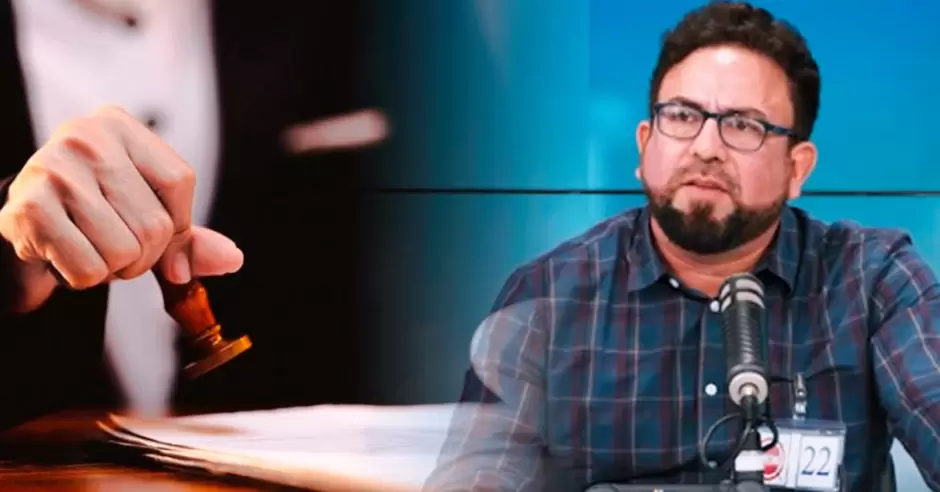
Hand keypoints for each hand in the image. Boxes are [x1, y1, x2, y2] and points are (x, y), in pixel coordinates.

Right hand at [0, 105, 243, 312]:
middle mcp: (85, 137)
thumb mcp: (145, 215)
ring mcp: (54, 169)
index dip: (177, 225)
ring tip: (87, 247)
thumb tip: (232, 259)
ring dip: (112, 269)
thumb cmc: (92, 217)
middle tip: (112, 247)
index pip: (180, 180)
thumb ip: (189, 238)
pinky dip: (83, 278)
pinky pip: (89, 269)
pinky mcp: (29, 208)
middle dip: (142, 256)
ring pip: (125, 251)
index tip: (158, 239)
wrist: (20, 230)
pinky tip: (63, 255)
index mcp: (119, 126)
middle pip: (155, 223)